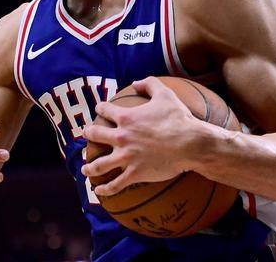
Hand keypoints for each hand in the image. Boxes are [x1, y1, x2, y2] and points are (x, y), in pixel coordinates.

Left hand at [81, 76, 204, 195]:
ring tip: (85, 169)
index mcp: (126, 118)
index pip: (105, 110)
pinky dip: (104, 189)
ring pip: (99, 165)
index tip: (99, 109)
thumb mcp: (165, 94)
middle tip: (87, 135)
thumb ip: (149, 84)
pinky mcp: (135, 174)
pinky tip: (99, 191)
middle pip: (96, 134)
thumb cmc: (179, 118)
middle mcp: (122, 137)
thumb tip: (135, 83)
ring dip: (89, 167)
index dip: (100, 107)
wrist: (191, 144)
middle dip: (88, 134)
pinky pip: (115, 184)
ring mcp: (127, 157)